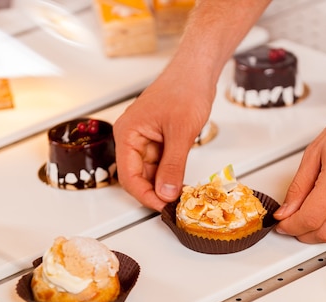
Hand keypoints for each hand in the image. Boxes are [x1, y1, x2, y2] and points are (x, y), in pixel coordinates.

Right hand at [113, 72, 214, 210]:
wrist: (197, 70)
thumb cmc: (185, 89)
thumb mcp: (181, 132)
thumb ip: (172, 165)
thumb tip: (166, 192)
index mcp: (127, 133)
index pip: (128, 175)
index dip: (145, 195)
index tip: (162, 207)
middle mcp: (132, 137)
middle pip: (137, 176)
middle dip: (154, 191)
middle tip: (173, 206)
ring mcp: (145, 138)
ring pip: (150, 171)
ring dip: (163, 183)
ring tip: (180, 195)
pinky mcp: (158, 138)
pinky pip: (160, 162)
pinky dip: (170, 173)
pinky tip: (180, 181)